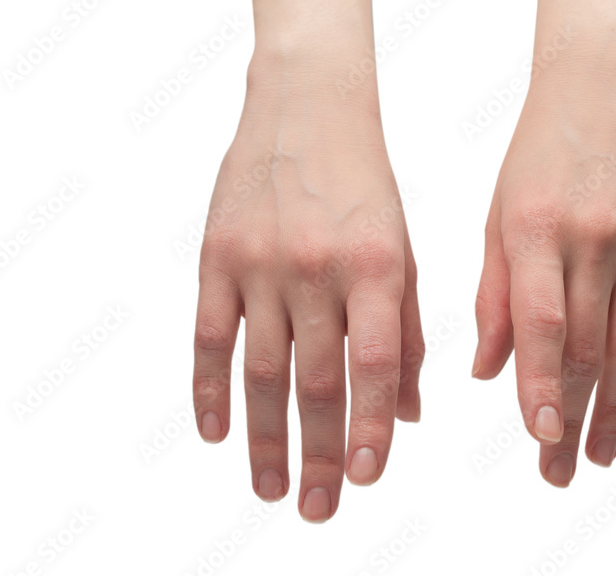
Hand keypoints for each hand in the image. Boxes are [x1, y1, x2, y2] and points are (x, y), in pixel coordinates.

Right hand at [192, 57, 423, 521]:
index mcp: (375, 265)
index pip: (376, 364)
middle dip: (322, 451)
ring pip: (260, 369)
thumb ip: (405, 329)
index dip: (372, 427)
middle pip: (317, 379)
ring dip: (265, 437)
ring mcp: (261, 263)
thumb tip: (407, 414)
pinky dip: (209, 388)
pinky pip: (208, 335)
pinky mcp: (215, 255)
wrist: (306, 107)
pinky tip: (216, 432)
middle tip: (320, 508)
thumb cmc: (365, 186)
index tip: (369, 477)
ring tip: (272, 488)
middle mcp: (317, 268)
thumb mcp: (401, 250)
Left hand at [472, 32, 615, 485]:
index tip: (538, 436)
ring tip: (602, 456)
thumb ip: (494, 295)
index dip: (539, 382)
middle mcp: (593, 238)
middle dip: (573, 414)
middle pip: (588, 345)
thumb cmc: (536, 153)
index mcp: (535, 229)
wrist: (604, 85)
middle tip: (560, 471)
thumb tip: (487, 372)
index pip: (541, 322)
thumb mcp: (497, 216)